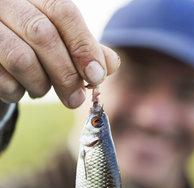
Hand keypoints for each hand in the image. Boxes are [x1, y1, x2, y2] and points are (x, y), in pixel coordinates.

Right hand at [0, 0, 119, 107]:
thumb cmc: (31, 44)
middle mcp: (8, 3)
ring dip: (39, 85)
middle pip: (43, 35)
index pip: (63, 12)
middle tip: (75, 100)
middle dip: (65, 74)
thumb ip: (84, 49)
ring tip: (40, 89)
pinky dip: (17, 92)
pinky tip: (20, 89)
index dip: (83, 46)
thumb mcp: (60, 40)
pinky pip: (3, 80)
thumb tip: (111, 64)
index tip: (96, 76)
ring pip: (21, 59)